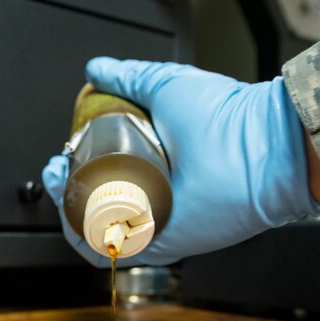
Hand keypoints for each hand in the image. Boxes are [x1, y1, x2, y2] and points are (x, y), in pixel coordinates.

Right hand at [43, 59, 319, 266]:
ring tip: (60, 182)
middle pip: (91, 204)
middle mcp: (152, 197)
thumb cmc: (228, 117)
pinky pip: (107, 251)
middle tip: (58, 166)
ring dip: (66, 208)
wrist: (262, 146)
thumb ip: (129, 77)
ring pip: (92, 230)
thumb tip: (97, 69)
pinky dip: (81, 235)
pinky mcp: (156, 244)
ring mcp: (153, 223)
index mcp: (154, 166)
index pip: (102, 175)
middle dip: (63, 185)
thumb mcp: (166, 86)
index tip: (64, 148)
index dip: (75, 164)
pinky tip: (71, 208)